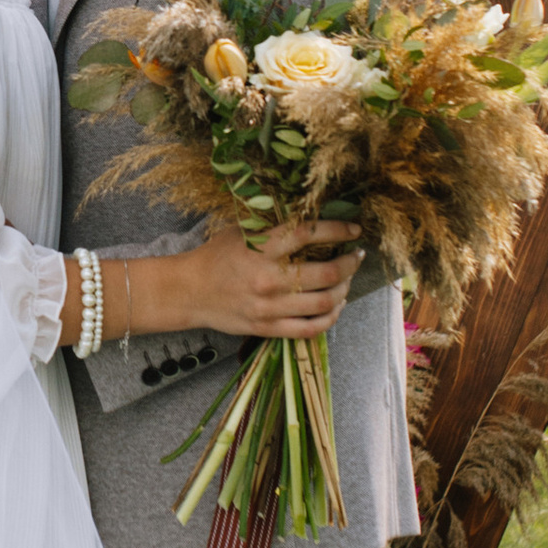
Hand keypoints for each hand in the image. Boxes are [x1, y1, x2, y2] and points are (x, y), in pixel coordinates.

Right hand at [180, 214, 362, 339]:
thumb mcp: (242, 232)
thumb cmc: (218, 256)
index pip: (308, 234)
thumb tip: (313, 218)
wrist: (190, 291)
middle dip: (350, 263)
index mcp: (260, 248)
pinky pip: (311, 329)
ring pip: (324, 302)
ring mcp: (269, 307)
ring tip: (347, 281)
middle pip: (326, 273)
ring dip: (344, 290)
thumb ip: (275, 227)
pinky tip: (336, 305)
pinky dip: (331, 317)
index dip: (338, 230)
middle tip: (357, 256)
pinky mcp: (268, 328)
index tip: (354, 230)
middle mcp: (268, 278)